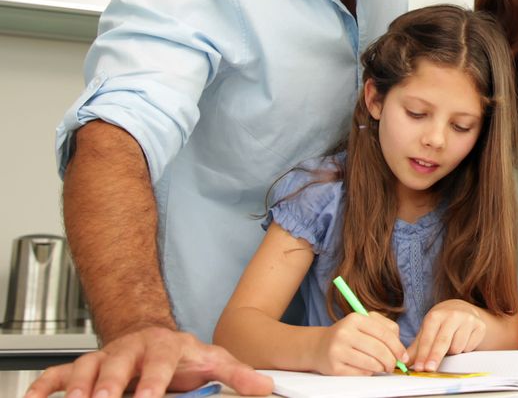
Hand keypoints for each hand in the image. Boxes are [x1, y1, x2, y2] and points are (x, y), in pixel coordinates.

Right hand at [23, 327, 272, 397]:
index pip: (159, 362)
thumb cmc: (182, 355)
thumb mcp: (213, 360)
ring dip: (76, 384)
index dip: (152, 380)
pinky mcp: (85, 367)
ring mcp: (105, 357)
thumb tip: (266, 387)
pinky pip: (58, 375)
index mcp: (164, 347)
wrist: (154, 336)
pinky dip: (44, 386)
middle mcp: (131, 350)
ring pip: (85, 367)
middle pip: (116, 364)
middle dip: (108, 383)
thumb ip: (237, 375)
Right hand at [312, 312, 408, 374]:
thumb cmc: (349, 335)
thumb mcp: (365, 324)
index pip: (384, 333)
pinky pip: (361, 374)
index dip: (397, 347)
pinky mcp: (334, 368)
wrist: (320, 346)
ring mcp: (337, 350)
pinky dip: (369, 373)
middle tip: (393, 365)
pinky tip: (367, 368)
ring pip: (371, 364)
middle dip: (391, 360)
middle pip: (379, 350)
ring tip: (381, 366)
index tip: (403, 356)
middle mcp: (344, 333)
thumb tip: (401, 352)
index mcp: (355, 318)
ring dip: (381, 368)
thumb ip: (386, 330)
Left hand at [407, 300, 486, 370]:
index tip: (419, 367)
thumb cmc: (441, 323)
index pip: (428, 338)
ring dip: (452, 352)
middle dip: (435, 357)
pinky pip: (469, 347)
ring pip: (457, 347)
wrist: (462, 310)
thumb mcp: (426, 331)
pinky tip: (461, 341)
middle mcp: (453, 315)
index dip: (423, 354)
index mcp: (436, 315)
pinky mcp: (480, 326)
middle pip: (443, 342)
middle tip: (429, 369)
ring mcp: (468, 320)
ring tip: (450, 345)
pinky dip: (464, 349)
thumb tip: (404, 363)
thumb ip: (416, 348)